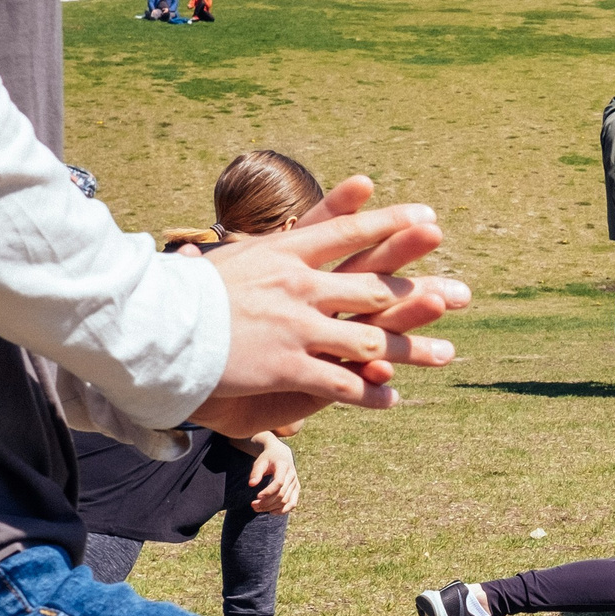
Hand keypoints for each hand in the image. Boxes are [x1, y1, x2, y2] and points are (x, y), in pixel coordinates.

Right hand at [187, 176, 470, 436]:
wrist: (150, 324)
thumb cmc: (179, 293)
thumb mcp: (224, 259)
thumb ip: (255, 254)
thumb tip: (254, 234)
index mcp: (285, 253)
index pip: (349, 232)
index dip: (392, 224)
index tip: (429, 218)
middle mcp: (299, 285)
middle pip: (376, 286)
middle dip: (423, 291)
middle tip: (464, 294)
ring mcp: (298, 327)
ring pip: (371, 338)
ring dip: (413, 348)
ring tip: (447, 355)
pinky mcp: (289, 365)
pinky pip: (343, 383)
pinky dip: (372, 392)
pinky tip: (394, 398)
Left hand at [246, 433, 299, 514]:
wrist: (281, 454)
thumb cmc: (268, 458)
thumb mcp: (260, 462)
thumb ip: (256, 472)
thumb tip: (251, 485)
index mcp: (284, 466)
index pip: (279, 482)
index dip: (268, 492)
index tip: (257, 496)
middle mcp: (292, 476)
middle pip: (281, 494)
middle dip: (267, 502)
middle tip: (253, 505)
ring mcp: (295, 483)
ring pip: (286, 501)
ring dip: (271, 507)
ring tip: (258, 508)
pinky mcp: (296, 489)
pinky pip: (292, 504)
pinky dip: (283, 510)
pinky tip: (271, 512)